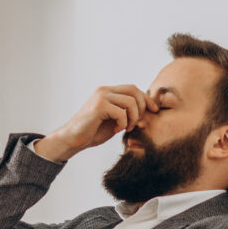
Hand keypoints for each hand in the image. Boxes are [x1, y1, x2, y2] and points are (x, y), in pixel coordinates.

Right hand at [35, 85, 157, 161]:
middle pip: (134, 91)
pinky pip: (121, 112)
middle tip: (136, 123)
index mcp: (107, 92)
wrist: (73, 139)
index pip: (133, 89)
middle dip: (141, 108)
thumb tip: (148, 114)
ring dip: (133, 117)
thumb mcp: (114, 121)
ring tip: (125, 128)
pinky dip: (123, 123)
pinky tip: (116, 130)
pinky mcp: (99, 106)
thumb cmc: (92, 132)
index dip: (146, 99)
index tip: (154, 111)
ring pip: (130, 102)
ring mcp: (101, 97)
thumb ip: (127, 114)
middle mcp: (104, 91)